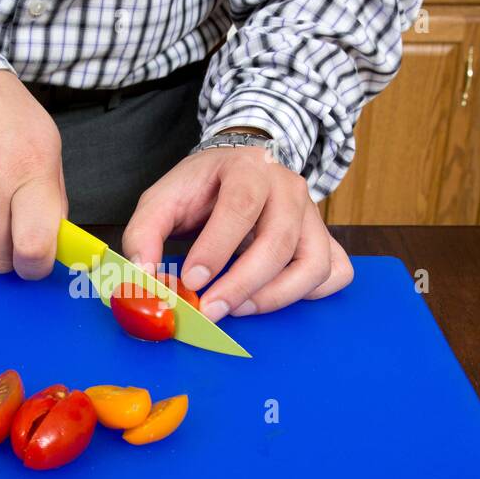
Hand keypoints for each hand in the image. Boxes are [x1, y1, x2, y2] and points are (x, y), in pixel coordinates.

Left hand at [122, 147, 352, 320]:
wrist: (239, 168)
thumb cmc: (202, 188)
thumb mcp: (163, 199)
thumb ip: (145, 234)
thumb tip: (144, 277)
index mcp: (248, 169)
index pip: (241, 206)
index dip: (217, 247)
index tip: (192, 281)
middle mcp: (289, 189)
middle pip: (279, 241)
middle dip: (242, 283)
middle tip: (211, 309)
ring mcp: (313, 216)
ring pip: (313, 263)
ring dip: (276, 296)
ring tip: (238, 308)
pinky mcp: (325, 240)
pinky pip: (335, 272)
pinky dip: (312, 294)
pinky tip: (276, 297)